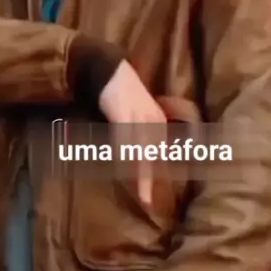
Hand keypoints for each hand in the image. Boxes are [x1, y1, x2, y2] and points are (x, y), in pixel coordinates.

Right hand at [99, 61, 165, 204]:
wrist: (109, 69)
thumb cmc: (122, 92)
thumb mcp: (137, 112)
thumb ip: (141, 131)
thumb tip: (144, 153)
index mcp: (157, 121)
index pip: (160, 152)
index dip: (158, 172)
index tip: (154, 192)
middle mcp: (152, 120)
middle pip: (153, 154)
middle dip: (149, 178)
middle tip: (147, 200)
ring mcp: (138, 116)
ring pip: (141, 150)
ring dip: (141, 173)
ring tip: (141, 193)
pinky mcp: (123, 112)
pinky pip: (124, 138)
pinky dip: (125, 154)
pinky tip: (124, 168)